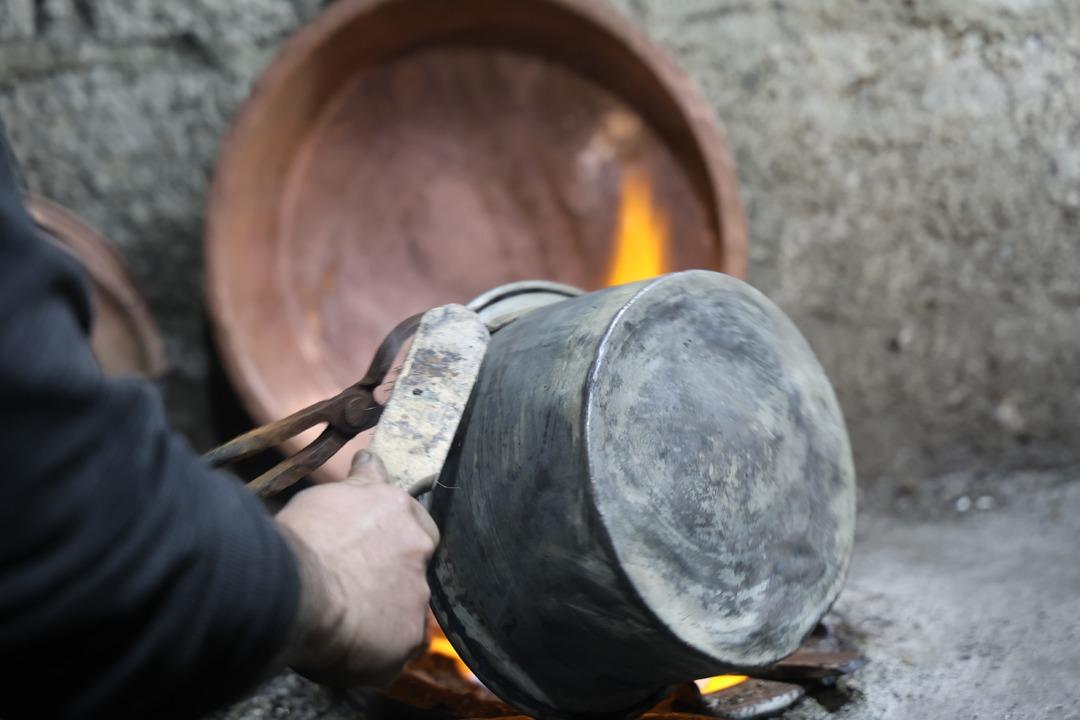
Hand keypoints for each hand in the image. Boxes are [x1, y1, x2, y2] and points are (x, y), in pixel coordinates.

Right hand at [275, 450, 439, 686]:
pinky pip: (399, 648)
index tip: (368, 549)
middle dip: (391, 575)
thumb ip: (360, 483)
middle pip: (413, 565)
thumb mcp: (328, 495)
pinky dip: (380, 651)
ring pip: (406, 607)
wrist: (292, 593)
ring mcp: (418, 595)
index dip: (390, 537)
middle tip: (355, 587)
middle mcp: (418, 549)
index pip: (412, 520)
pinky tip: (350, 648)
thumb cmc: (302, 540)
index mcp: (399, 510)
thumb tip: (369, 457)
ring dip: (383, 613)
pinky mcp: (409, 637)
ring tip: (344, 621)